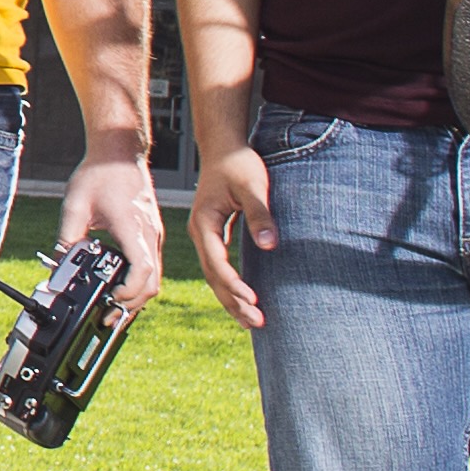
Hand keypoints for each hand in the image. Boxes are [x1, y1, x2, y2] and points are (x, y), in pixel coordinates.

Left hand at [56, 150, 163, 320]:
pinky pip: (152, 266)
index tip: (110, 300)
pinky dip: (139, 282)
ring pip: (155, 278)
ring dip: (137, 295)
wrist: (120, 152)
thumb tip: (59, 264)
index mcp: (133, 228)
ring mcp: (154, 235)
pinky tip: (120, 285)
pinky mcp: (152, 233)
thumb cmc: (100, 173)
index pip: (142, 272)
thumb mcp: (75, 205)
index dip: (128, 293)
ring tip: (112, 306)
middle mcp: (149, 235)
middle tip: (108, 314)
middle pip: (152, 284)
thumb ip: (67, 237)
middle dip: (132, 304)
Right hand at [189, 133, 280, 327]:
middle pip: (213, 276)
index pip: (217, 262)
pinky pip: (219, 267)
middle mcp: (199, 233)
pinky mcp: (213, 235)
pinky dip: (230, 286)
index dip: (234, 284)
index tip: (253, 299)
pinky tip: (244, 299)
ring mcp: (204, 235)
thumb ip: (261, 214)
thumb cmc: (238, 163)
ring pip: (214, 276)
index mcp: (204, 223)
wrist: (224, 148)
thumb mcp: (253, 186)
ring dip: (231, 299)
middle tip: (256, 322)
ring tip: (251, 321)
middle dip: (233, 302)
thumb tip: (270, 244)